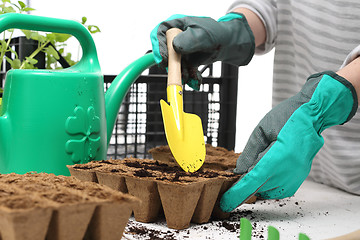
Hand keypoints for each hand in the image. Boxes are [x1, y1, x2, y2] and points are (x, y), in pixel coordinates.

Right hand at [150, 12, 254, 89]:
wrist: (227, 44)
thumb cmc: (217, 33)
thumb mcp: (203, 35)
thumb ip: (189, 39)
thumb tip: (175, 46)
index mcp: (177, 24)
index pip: (160, 33)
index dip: (158, 47)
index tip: (163, 59)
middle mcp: (175, 37)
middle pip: (164, 51)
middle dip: (171, 65)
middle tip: (177, 73)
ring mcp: (179, 49)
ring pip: (173, 64)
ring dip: (181, 73)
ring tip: (190, 79)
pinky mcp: (184, 60)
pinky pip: (182, 70)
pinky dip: (188, 77)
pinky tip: (196, 80)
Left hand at [220, 71, 357, 211]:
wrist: (313, 117)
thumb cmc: (287, 118)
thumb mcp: (262, 130)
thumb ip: (249, 153)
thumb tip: (239, 172)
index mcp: (277, 158)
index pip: (252, 182)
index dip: (236, 194)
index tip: (225, 203)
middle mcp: (287, 172)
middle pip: (256, 188)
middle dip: (243, 184)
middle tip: (237, 172)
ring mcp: (294, 179)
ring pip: (264, 190)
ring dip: (256, 181)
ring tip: (264, 159)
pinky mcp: (297, 181)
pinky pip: (275, 189)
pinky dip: (267, 182)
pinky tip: (270, 166)